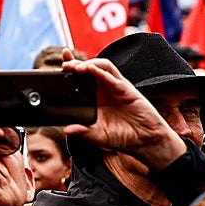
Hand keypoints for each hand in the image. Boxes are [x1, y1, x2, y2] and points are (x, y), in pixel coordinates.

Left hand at [61, 58, 186, 170]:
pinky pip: (113, 77)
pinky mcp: (127, 90)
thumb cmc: (123, 136)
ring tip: (76, 68)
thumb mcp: (99, 136)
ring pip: (101, 66)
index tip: (58, 64)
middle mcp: (103, 89)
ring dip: (88, 64)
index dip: (70, 68)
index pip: (79, 78)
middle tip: (64, 65)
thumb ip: (83, 132)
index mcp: (94, 97)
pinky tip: (92, 70)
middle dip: (75, 63)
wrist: (146, 141)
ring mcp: (115, 87)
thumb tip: (66, 129)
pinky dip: (101, 72)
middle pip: (88, 68)